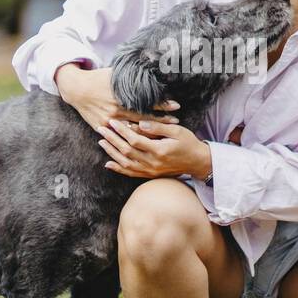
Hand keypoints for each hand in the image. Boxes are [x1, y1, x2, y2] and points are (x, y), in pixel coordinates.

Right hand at [55, 63, 179, 130]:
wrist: (76, 89)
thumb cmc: (99, 79)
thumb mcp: (117, 72)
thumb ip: (133, 73)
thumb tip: (152, 62)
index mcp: (121, 95)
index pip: (147, 101)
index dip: (163, 104)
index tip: (176, 106)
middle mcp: (116, 109)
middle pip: (144, 118)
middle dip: (161, 120)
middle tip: (176, 122)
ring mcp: (109, 120)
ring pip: (133, 129)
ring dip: (150, 132)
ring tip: (164, 133)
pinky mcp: (102, 127)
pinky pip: (120, 134)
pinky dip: (132, 137)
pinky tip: (144, 140)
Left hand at [96, 117, 212, 179]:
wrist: (197, 162)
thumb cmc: (188, 143)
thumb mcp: (177, 131)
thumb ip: (157, 127)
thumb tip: (139, 123)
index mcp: (159, 150)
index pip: (135, 140)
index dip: (122, 131)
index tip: (112, 122)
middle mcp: (153, 163)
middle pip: (126, 151)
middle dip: (112, 139)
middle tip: (101, 129)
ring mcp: (150, 171)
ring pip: (125, 163)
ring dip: (112, 152)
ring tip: (101, 142)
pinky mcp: (150, 175)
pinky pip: (130, 173)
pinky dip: (118, 168)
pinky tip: (108, 163)